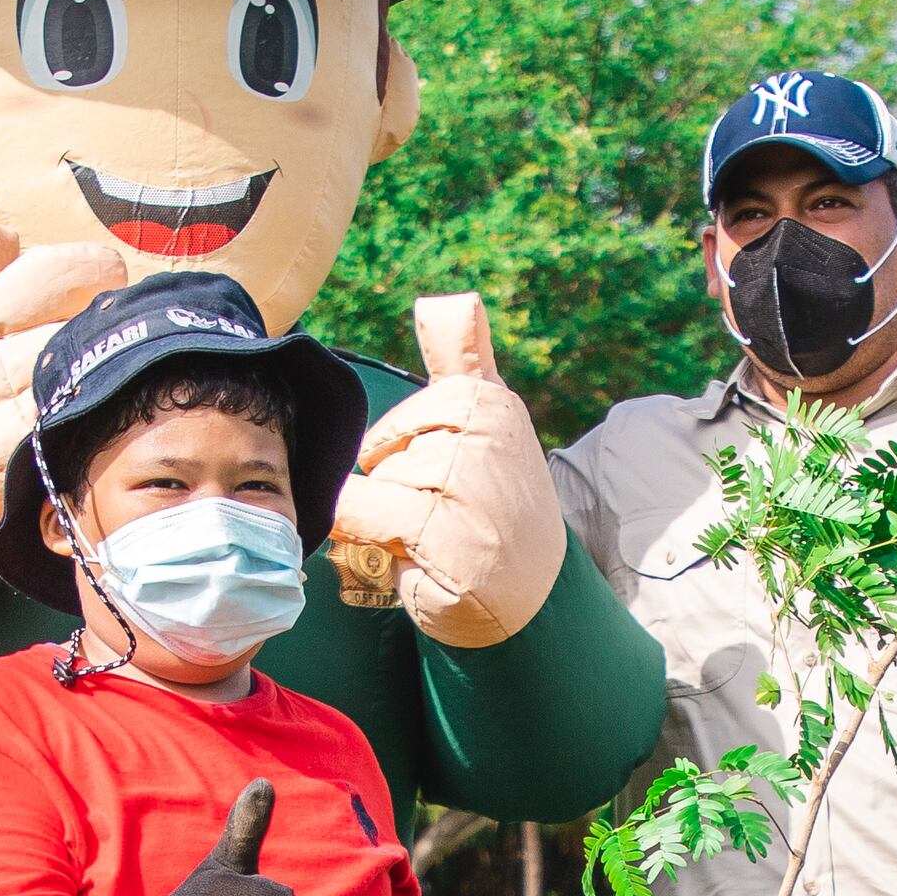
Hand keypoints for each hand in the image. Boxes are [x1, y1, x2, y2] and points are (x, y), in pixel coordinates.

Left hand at [323, 295, 567, 648]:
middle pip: (377, 456)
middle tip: (449, 518)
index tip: (451, 485)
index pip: (391, 426)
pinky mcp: (445, 534)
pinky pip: (367, 519)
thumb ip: (461, 358)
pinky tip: (429, 560)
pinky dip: (386, 547)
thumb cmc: (494, 509)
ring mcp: (467, 485)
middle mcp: (482, 434)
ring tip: (442, 541)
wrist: (529, 596)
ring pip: (373, 489)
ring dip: (392, 526)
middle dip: (397, 495)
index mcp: (487, 402)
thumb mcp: (482, 423)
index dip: (403, 463)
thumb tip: (448, 299)